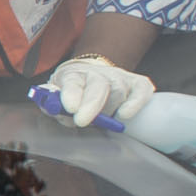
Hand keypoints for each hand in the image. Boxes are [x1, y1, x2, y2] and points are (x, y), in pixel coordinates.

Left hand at [43, 53, 157, 129]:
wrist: (92, 78)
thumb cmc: (74, 95)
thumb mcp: (57, 100)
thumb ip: (54, 107)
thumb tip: (54, 111)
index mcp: (74, 75)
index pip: (72, 82)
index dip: (71, 94)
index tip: (70, 107)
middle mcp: (98, 73)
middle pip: (98, 86)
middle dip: (91, 105)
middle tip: (82, 121)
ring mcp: (119, 77)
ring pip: (118, 91)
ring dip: (109, 111)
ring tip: (100, 122)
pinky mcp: (137, 83)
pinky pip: (141, 91)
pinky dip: (135, 103)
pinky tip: (124, 115)